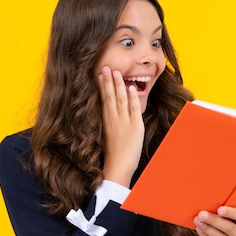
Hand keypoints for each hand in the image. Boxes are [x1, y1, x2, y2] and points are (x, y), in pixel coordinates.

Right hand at [98, 66, 144, 187]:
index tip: (100, 74)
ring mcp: (124, 123)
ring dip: (119, 85)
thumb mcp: (107, 137)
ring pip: (121, 100)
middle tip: (106, 67)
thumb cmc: (112, 156)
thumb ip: (109, 125)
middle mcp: (113, 120)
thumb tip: (109, 115)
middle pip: (110, 96)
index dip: (102, 86)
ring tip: (117, 73)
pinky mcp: (135, 128)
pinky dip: (133, 99)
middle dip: (109, 81)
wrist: (117, 168)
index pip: (103, 99)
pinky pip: (134, 110)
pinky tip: (131, 88)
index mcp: (106, 122)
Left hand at [194, 206, 235, 235]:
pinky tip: (199, 229)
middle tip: (202, 214)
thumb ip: (227, 219)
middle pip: (229, 228)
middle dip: (214, 220)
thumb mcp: (235, 228)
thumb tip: (208, 209)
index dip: (231, 212)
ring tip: (197, 221)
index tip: (219, 209)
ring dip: (207, 228)